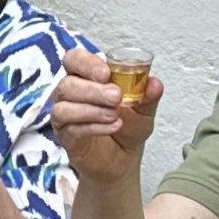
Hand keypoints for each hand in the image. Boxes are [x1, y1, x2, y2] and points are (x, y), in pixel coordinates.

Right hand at [47, 47, 161, 184]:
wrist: (123, 158)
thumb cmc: (128, 126)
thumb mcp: (144, 109)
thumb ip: (148, 95)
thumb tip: (154, 83)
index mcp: (86, 77)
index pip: (74, 59)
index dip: (86, 63)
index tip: (106, 73)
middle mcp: (70, 93)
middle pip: (67, 84)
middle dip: (92, 90)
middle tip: (116, 96)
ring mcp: (64, 116)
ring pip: (63, 107)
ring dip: (91, 109)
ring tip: (115, 115)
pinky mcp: (66, 137)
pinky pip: (72, 129)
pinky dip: (94, 127)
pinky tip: (113, 126)